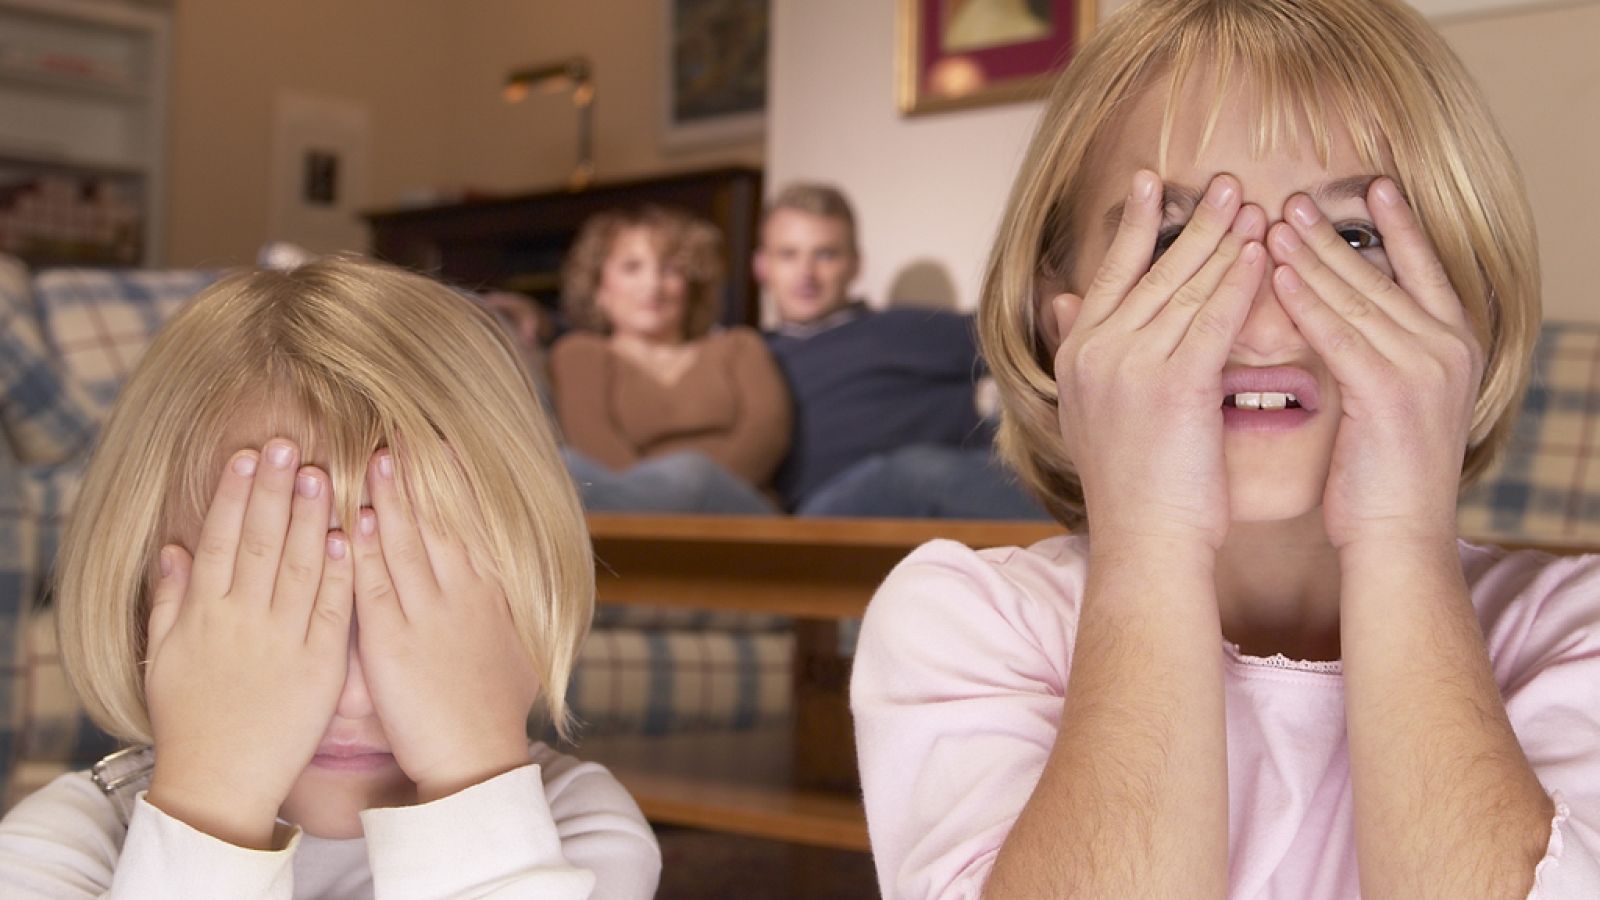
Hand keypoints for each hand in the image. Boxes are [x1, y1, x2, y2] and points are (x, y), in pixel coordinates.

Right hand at [145, 440, 353, 848]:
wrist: (219, 781)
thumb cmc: (190, 718)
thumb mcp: (165, 656)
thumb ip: (169, 599)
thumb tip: (171, 548)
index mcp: (205, 614)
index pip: (220, 540)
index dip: (233, 495)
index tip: (245, 455)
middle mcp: (243, 620)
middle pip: (260, 542)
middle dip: (272, 490)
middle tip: (285, 442)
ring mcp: (283, 641)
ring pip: (300, 567)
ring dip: (309, 517)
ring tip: (318, 472)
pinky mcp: (320, 666)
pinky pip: (332, 610)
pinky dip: (340, 571)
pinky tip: (348, 533)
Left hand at [351, 450, 536, 802]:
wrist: (475, 757)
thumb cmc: (490, 709)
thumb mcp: (515, 648)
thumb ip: (503, 608)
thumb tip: (505, 577)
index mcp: (489, 595)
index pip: (472, 523)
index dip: (457, 481)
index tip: (444, 442)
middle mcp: (462, 596)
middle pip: (441, 522)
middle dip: (422, 475)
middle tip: (405, 429)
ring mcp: (428, 617)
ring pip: (408, 545)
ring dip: (392, 499)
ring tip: (377, 456)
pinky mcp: (393, 643)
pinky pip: (376, 587)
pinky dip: (366, 551)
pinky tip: (354, 520)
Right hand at [1050, 170, 1266, 552]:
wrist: (1145, 543)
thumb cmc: (1132, 487)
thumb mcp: (1087, 410)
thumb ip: (1077, 348)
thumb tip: (1060, 300)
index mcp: (1077, 354)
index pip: (1108, 273)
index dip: (1133, 224)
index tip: (1151, 181)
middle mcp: (1097, 351)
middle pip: (1151, 269)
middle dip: (1191, 221)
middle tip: (1222, 180)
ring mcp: (1131, 365)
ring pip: (1185, 287)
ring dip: (1222, 240)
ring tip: (1250, 203)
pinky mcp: (1173, 385)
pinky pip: (1213, 319)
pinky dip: (1239, 282)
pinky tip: (1261, 254)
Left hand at [1269, 179, 1480, 550]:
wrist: (1398, 540)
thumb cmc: (1381, 480)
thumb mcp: (1392, 404)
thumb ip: (1382, 355)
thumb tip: (1347, 316)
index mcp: (1454, 346)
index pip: (1425, 269)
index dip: (1396, 227)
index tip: (1372, 186)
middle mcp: (1447, 348)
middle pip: (1381, 276)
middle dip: (1334, 235)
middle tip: (1295, 197)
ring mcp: (1423, 367)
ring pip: (1357, 297)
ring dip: (1311, 257)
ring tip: (1274, 221)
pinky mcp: (1390, 392)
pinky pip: (1339, 334)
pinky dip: (1306, 302)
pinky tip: (1276, 275)